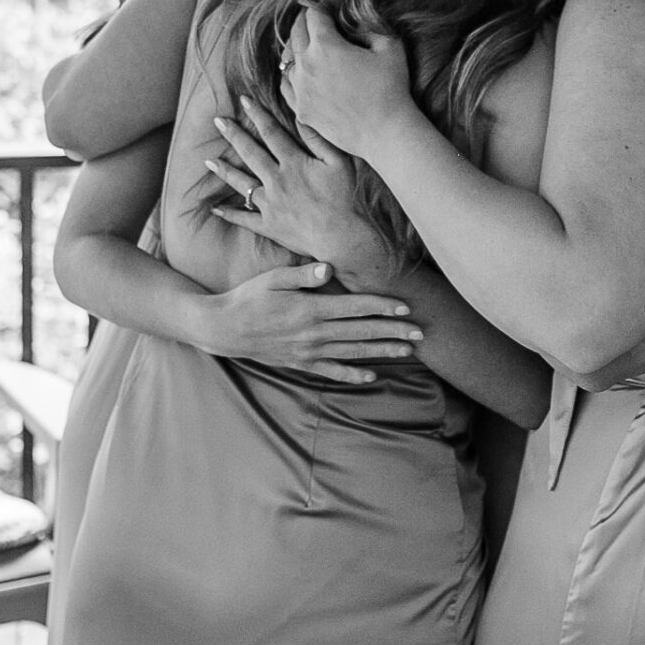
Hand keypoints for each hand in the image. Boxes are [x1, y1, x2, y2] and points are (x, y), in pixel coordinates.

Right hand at [195, 260, 418, 382]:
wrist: (223, 329)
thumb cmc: (249, 297)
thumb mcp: (272, 278)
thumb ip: (302, 274)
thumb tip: (328, 269)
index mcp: (310, 309)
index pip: (355, 308)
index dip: (382, 308)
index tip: (406, 308)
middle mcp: (313, 333)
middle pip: (361, 332)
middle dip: (393, 332)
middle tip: (420, 334)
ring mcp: (308, 351)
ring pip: (353, 353)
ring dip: (382, 352)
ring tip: (406, 351)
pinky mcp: (301, 363)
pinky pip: (332, 371)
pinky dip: (352, 374)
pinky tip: (372, 376)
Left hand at [204, 98, 402, 287]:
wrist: (342, 238)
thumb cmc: (346, 199)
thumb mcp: (339, 163)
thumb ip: (319, 140)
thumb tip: (302, 117)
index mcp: (294, 163)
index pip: (272, 133)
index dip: (258, 115)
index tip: (244, 100)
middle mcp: (276, 181)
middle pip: (251, 153)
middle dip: (234, 135)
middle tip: (218, 121)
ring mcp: (270, 205)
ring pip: (241, 184)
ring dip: (224, 171)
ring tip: (208, 161)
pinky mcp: (269, 226)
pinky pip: (244, 219)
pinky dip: (229, 214)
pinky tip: (216, 209)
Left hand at [280, 7, 416, 158]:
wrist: (385, 133)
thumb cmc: (392, 88)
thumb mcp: (390, 47)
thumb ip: (369, 28)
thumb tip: (354, 23)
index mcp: (325, 44)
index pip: (313, 15)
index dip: (320, 7)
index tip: (325, 7)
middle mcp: (306, 65)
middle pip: (295, 34)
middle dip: (303, 23)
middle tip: (311, 20)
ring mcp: (300, 90)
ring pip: (285, 61)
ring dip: (294, 49)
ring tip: (303, 46)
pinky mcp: (301, 110)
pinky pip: (286, 87)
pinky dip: (291, 76)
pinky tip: (299, 74)